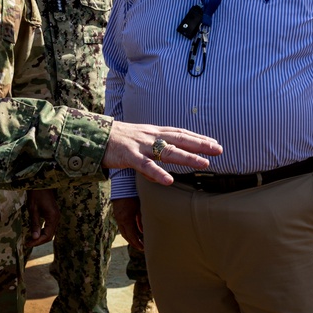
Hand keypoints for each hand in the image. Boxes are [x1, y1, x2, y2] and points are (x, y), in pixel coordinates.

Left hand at [25, 188, 58, 247]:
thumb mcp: (33, 209)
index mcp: (53, 217)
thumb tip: (35, 237)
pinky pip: (49, 226)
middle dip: (39, 241)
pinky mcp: (53, 214)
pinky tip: (35, 232)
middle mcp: (56, 218)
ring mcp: (56, 216)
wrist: (41, 182)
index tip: (28, 244)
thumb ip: (35, 224)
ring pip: (50, 232)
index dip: (38, 241)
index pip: (47, 235)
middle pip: (50, 235)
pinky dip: (43, 231)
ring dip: (41, 237)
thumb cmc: (36, 194)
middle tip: (27, 243)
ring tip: (30, 240)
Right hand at [102, 120, 221, 184]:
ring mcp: (140, 146)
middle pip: (179, 139)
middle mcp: (150, 136)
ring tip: (203, 164)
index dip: (197, 138)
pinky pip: (145, 166)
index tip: (215, 143)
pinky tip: (168, 181)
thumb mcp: (138, 140)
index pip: (180, 133)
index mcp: (153, 132)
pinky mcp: (128, 156)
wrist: (93, 135)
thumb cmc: (116, 140)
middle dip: (200, 144)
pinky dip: (156, 173)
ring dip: (186, 157)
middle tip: (219, 150)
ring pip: (166, 151)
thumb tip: (167, 163)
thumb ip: (153, 150)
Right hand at [112, 197, 142, 250]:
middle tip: (140, 247)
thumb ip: (142, 219)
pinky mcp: (117, 212)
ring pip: (123, 230)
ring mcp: (117, 216)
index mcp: (126, 219)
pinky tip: (134, 230)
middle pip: (126, 235)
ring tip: (137, 241)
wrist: (123, 183)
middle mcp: (120, 219)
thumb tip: (144, 231)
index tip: (143, 248)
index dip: (137, 243)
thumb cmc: (134, 194)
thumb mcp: (140, 207)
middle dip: (133, 242)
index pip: (131, 236)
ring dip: (130, 236)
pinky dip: (128, 229)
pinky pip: (122, 224)